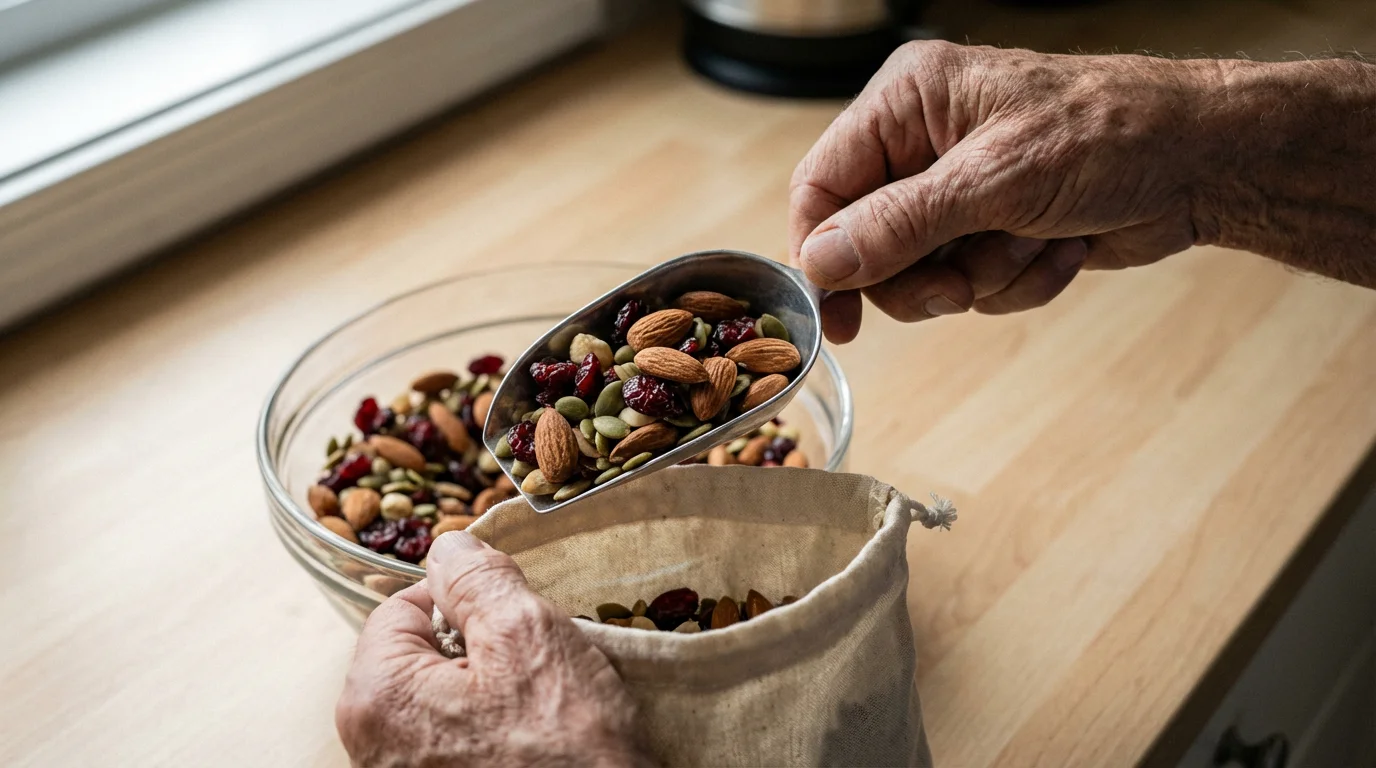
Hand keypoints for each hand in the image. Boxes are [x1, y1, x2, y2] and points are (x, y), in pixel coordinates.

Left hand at [336, 531, 649, 766]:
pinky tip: (536, 739)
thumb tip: (448, 547)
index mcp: (375, 695)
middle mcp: (372, 744)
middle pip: (424, 652)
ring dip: (496, 687)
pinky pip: (461, 736)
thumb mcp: (527, 633)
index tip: (513, 619)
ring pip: (448, 694)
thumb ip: (478, 579)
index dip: (467, 598)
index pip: (405, 605)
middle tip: (533, 668)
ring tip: (541, 708)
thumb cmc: (565, 749)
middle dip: (482, 646)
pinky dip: (498, 727)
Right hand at [789, 42, 1219, 341]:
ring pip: (921, 275)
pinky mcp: (992, 230)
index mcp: (908, 102)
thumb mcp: (996, 181)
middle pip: (866, 244)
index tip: (837, 313)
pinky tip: (1061, 247)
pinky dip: (1018, 281)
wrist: (1203, 162)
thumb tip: (822, 261)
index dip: (822, 253)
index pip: (822, 185)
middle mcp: (923, 144)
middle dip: (925, 274)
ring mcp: (958, 191)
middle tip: (963, 281)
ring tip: (1035, 240)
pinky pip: (972, 286)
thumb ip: (899, 224)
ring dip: (984, 275)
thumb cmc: (1113, 134)